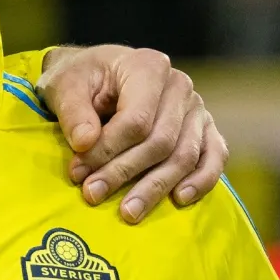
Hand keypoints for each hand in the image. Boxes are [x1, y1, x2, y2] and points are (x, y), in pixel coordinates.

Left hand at [37, 45, 227, 223]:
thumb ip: (73, 111)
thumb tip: (85, 142)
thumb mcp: (64, 85)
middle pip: (160, 141)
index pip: (136, 119)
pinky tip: (179, 199)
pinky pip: (215, 156)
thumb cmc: (82, 80)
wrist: (99, 75)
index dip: (107, 151)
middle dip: (124, 172)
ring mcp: (196, 108)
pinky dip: (202, 180)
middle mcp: (179, 85)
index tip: (77, 173)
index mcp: (148, 66)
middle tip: (93, 195)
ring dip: (155, 188)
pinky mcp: (205, 128)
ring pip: (184, 155)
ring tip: (128, 213)